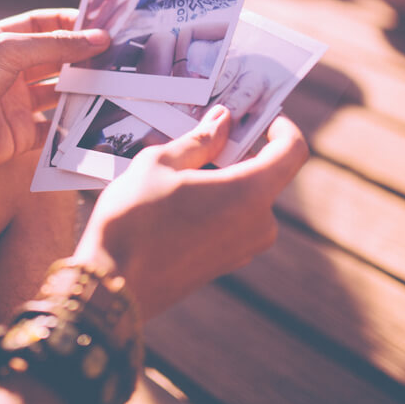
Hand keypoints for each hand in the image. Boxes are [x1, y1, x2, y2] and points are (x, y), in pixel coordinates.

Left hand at [0, 9, 110, 182]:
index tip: (104, 24)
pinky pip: (54, 130)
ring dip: (84, 89)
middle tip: (120, 55)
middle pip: (55, 59)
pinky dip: (75, 126)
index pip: (42, 25)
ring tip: (117, 84)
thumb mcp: (7, 52)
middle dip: (85, 57)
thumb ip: (55, 46)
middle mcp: (7, 72)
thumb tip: (98, 38)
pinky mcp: (19, 136)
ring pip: (59, 94)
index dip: (72, 23)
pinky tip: (98, 119)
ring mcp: (14, 104)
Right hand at [74, 108, 307, 318]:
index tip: (258, 118)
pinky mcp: (227, 264)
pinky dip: (216, 204)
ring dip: (222, 179)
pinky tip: (176, 200)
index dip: (280, 127)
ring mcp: (245, 248)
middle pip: (266, 174)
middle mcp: (258, 224)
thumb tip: (223, 120)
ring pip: (246, 199)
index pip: (291, 151)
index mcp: (249, 193)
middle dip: (238, 152)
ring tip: (178, 171)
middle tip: (202, 137)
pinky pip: (233, 222)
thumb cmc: (133, 221)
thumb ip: (199, 140)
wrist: (113, 286)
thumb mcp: (159, 164)